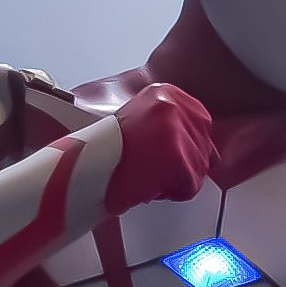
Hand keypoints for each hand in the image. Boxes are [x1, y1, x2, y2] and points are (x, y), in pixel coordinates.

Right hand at [104, 82, 213, 212]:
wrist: (76, 160)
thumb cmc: (100, 146)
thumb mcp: (140, 120)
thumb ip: (170, 125)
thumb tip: (210, 151)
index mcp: (166, 93)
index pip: (201, 126)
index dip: (184, 148)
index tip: (163, 154)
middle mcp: (174, 106)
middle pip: (203, 148)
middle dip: (179, 165)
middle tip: (147, 166)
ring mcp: (176, 129)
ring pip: (197, 169)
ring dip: (172, 180)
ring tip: (142, 173)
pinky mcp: (175, 156)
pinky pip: (189, 186)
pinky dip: (169, 193)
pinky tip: (144, 184)